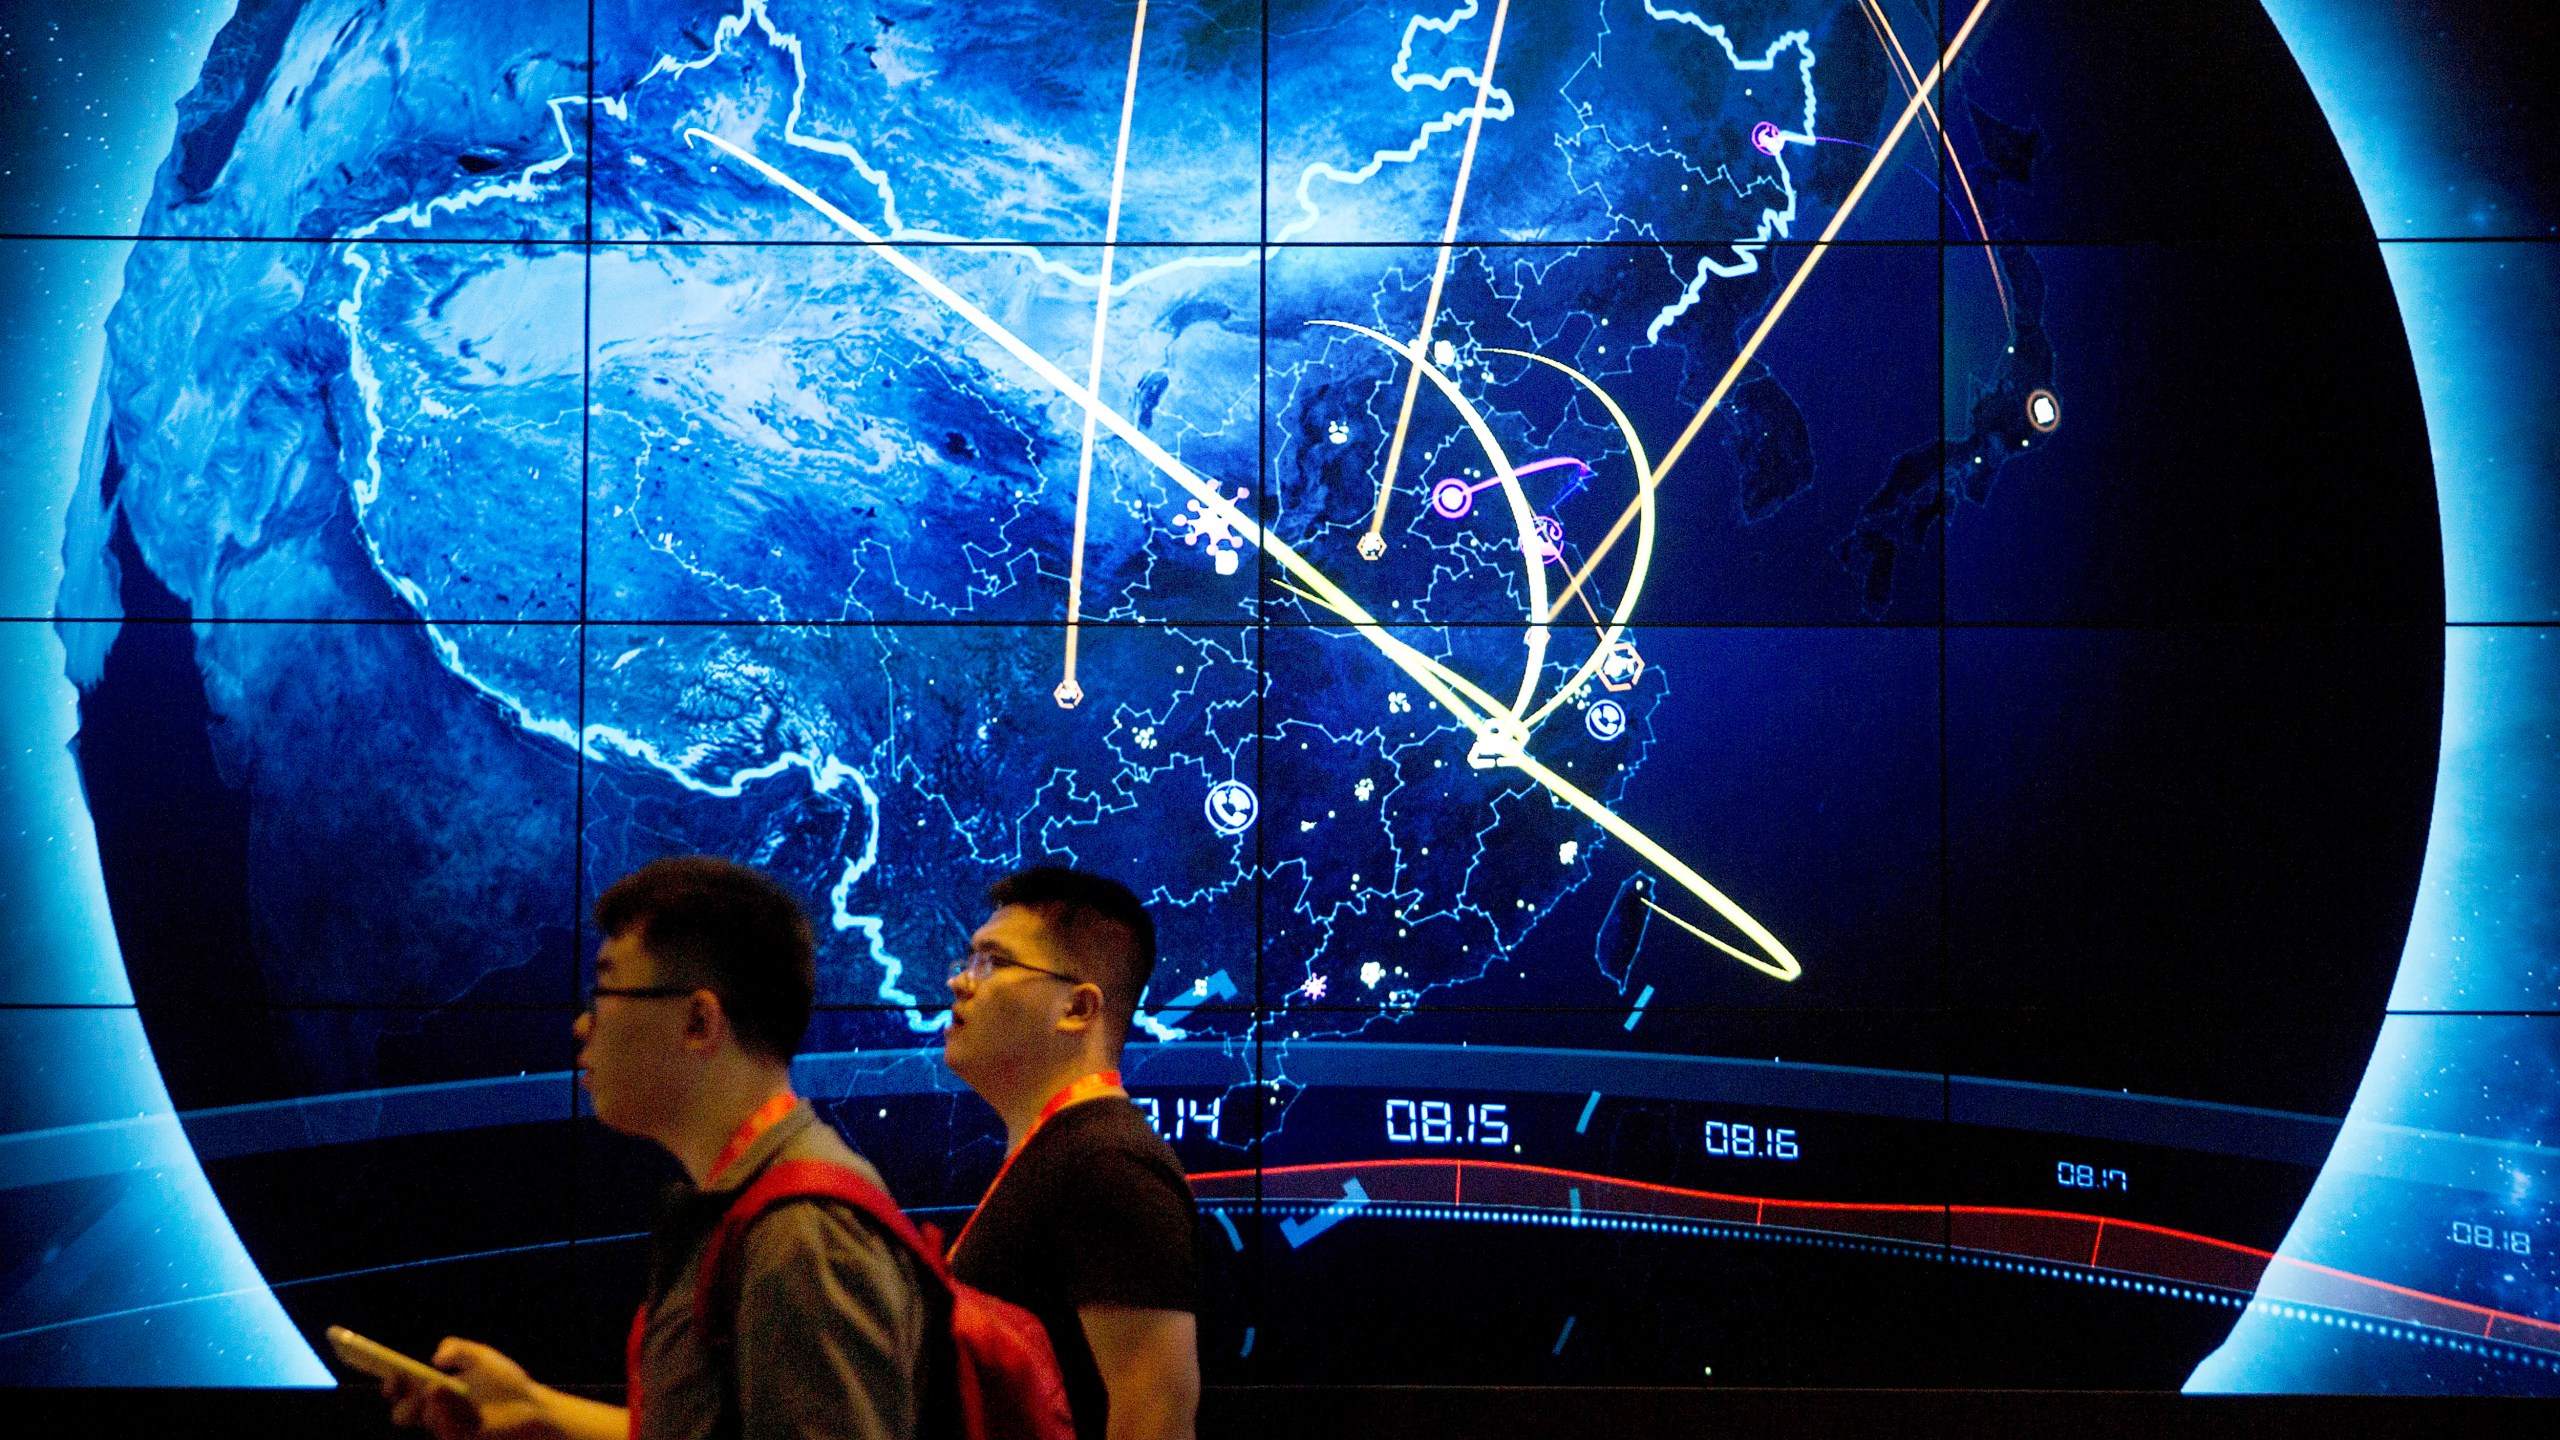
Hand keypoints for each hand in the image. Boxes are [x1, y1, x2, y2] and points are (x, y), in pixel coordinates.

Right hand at [381, 1338, 556, 1439]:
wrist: (531, 1405)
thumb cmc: (505, 1381)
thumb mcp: (481, 1357)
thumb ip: (459, 1349)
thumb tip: (436, 1358)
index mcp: (434, 1391)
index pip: (402, 1391)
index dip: (392, 1384)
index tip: (392, 1373)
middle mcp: (435, 1413)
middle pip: (402, 1414)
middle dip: (400, 1399)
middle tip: (407, 1385)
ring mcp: (447, 1429)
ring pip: (425, 1418)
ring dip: (427, 1403)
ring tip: (436, 1387)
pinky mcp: (460, 1439)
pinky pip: (445, 1431)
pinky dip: (445, 1417)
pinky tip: (453, 1406)